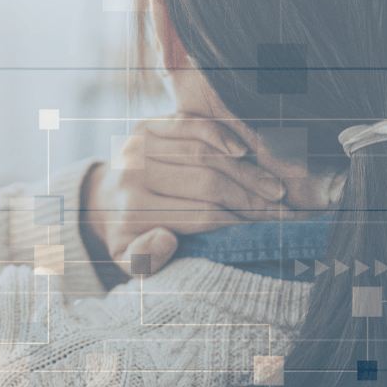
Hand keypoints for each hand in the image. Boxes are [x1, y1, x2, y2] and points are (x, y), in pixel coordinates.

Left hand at [81, 112, 315, 274]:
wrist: (103, 201)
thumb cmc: (127, 236)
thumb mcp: (128, 261)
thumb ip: (145, 260)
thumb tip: (167, 240)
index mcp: (133, 209)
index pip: (200, 215)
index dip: (239, 223)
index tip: (268, 231)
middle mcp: (134, 172)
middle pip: (207, 182)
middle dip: (251, 198)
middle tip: (284, 212)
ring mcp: (140, 144)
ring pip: (205, 154)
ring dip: (246, 171)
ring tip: (276, 189)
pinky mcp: (149, 124)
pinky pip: (192, 125)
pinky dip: (222, 135)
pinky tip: (246, 151)